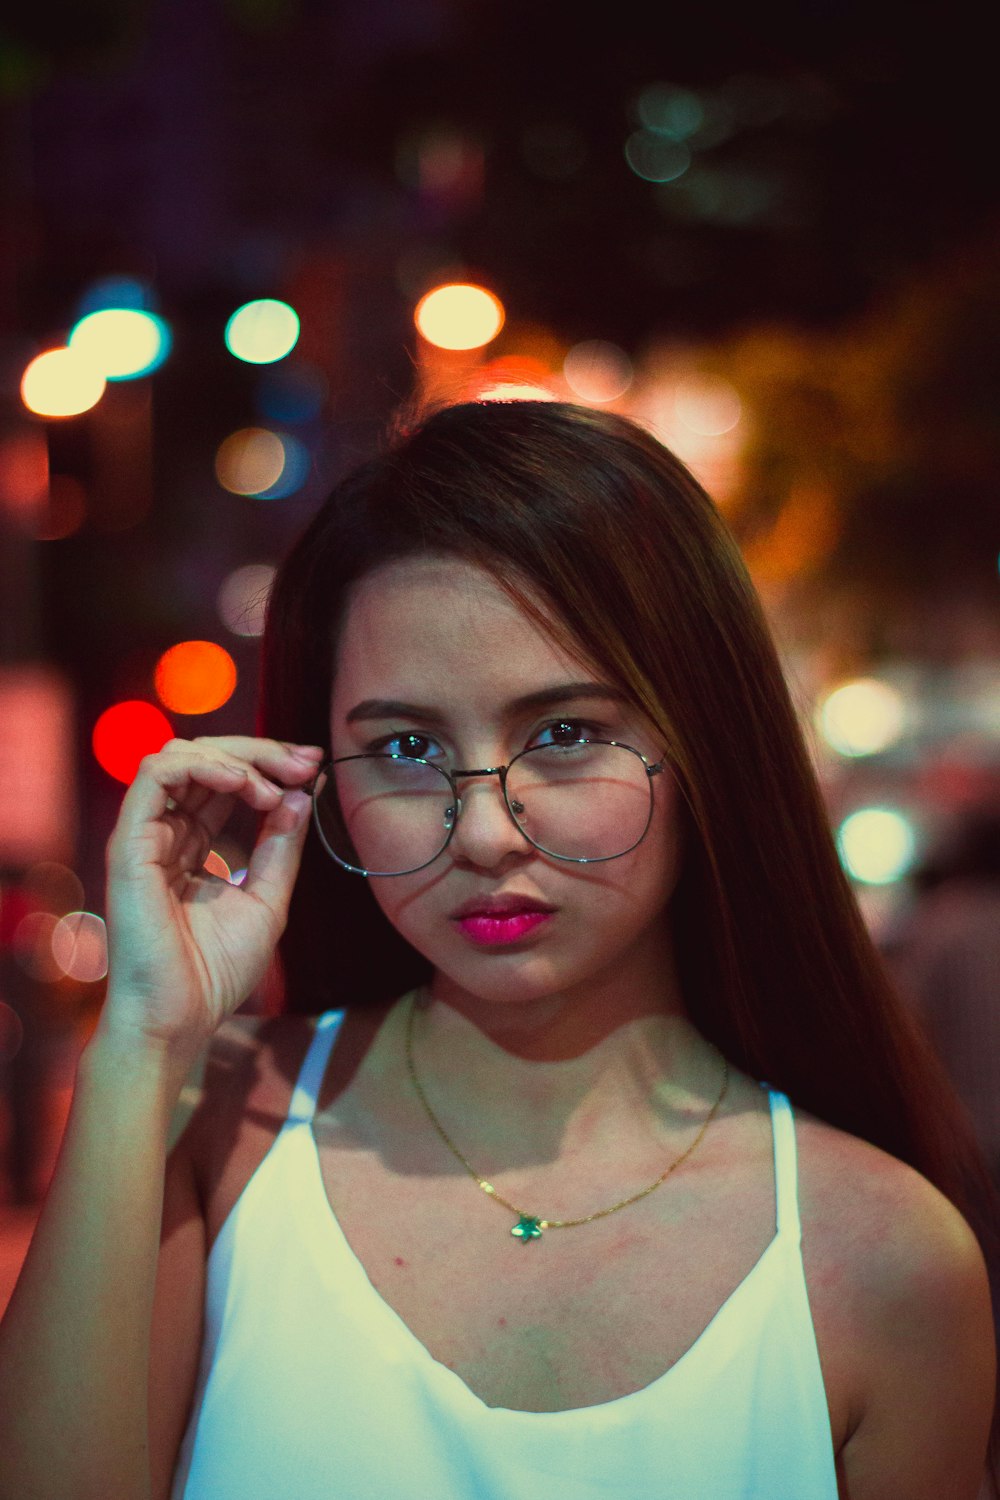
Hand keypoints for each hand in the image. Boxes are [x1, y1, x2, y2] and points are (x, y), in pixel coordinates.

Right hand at [99, 735, 323, 1057]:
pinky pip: (155, 776)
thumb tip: (300, 794)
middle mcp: (165, 832)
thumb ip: (280, 847)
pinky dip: (202, 765)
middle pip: (205, 758)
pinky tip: (243, 784)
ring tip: (273, 785)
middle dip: (261, 752)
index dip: (269, 765)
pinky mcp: (129, 843)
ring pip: (179, 755)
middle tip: (304, 762)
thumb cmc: (215, 971)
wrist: (180, 1017)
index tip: (313, 768)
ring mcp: (144, 835)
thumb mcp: (267, 899)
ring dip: (236, 757)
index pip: (225, 780)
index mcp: (191, 842)